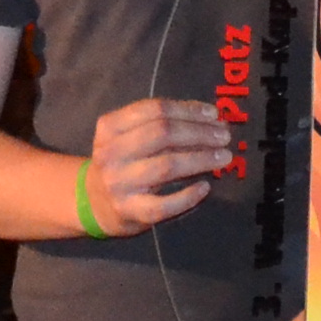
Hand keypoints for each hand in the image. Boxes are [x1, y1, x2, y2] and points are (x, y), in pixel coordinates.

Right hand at [79, 97, 234, 237]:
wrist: (95, 202)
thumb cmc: (122, 163)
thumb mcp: (129, 136)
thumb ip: (162, 123)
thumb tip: (210, 116)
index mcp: (110, 127)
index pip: (155, 109)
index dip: (188, 110)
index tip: (213, 114)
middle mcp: (111, 153)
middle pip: (163, 134)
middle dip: (199, 133)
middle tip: (224, 136)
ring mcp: (119, 183)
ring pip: (167, 165)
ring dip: (201, 158)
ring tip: (223, 157)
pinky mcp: (129, 210)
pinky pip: (164, 205)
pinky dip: (188, 196)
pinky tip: (205, 187)